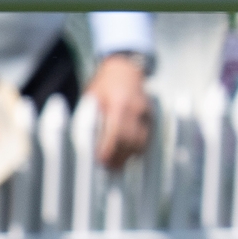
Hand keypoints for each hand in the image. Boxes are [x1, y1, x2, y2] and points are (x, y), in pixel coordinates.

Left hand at [87, 52, 151, 168]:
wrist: (125, 70)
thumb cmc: (103, 85)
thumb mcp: (92, 98)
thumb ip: (91, 117)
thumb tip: (85, 142)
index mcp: (120, 104)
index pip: (117, 132)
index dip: (110, 149)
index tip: (101, 161)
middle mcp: (137, 109)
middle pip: (131, 140)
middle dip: (120, 156)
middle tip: (108, 168)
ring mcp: (147, 114)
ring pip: (141, 141)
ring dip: (129, 155)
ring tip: (116, 166)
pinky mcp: (152, 118)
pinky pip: (147, 137)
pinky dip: (137, 148)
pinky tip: (127, 156)